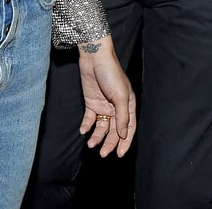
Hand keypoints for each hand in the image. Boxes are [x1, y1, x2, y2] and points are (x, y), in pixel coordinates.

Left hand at [77, 36, 135, 157]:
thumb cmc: (111, 73)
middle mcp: (116, 107)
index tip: (119, 154)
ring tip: (91, 144)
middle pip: (114, 130)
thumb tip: (123, 135)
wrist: (94, 57)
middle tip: (103, 154)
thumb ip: (122, 117)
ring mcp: (103, 105)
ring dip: (97, 136)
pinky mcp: (91, 102)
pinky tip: (83, 131)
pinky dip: (87, 126)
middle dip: (109, 143)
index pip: (128, 128)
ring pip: (102, 127)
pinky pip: (90, 118)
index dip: (125, 142)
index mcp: (127, 105)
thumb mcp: (120, 96)